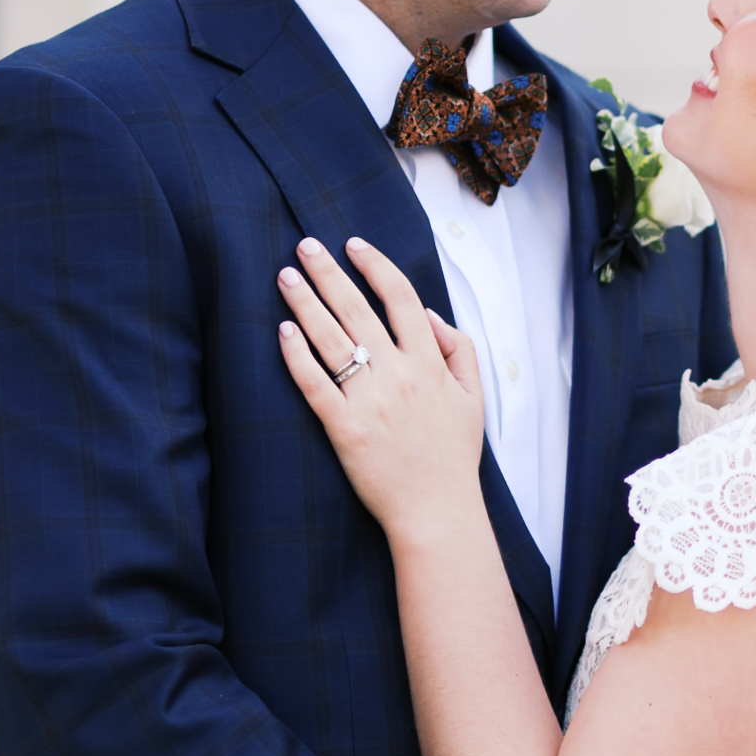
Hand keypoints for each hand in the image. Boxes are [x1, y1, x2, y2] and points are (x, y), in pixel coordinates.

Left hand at [278, 236, 484, 538]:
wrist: (436, 510)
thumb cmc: (453, 455)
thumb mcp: (473, 396)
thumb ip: (457, 348)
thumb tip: (427, 313)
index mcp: (429, 363)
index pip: (400, 298)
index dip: (375, 265)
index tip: (353, 245)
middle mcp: (398, 375)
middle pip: (357, 309)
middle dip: (328, 272)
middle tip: (305, 246)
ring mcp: (369, 401)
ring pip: (331, 339)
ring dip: (305, 302)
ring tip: (285, 276)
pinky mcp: (344, 428)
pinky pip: (314, 384)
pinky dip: (297, 355)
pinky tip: (283, 331)